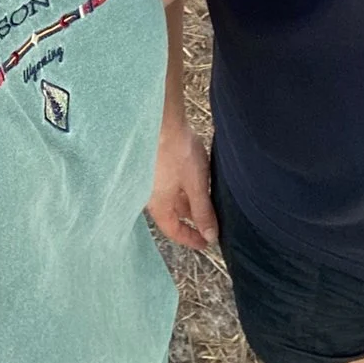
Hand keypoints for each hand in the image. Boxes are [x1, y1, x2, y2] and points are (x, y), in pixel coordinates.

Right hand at [146, 119, 217, 250]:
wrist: (163, 119)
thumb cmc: (178, 152)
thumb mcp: (196, 186)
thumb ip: (203, 211)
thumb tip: (210, 236)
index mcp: (159, 205)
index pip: (173, 231)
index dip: (190, 239)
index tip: (206, 243)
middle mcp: (152, 194)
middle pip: (173, 214)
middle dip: (192, 218)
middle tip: (211, 221)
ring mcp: (152, 178)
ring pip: (172, 196)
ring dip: (188, 201)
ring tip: (207, 198)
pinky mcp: (155, 162)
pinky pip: (170, 181)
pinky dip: (183, 186)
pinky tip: (196, 176)